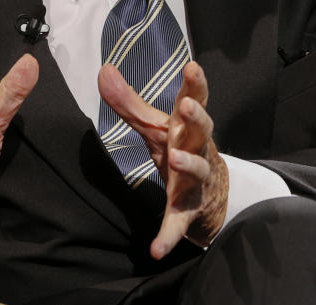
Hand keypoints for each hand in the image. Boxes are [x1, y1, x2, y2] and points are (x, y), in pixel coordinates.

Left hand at [98, 60, 228, 258]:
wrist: (211, 195)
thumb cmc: (181, 149)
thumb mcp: (156, 127)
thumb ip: (129, 102)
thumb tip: (104, 70)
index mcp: (186, 128)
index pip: (194, 100)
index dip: (195, 84)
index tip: (192, 66)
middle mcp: (196, 150)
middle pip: (202, 131)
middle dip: (197, 118)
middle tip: (187, 107)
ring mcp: (195, 181)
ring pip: (197, 171)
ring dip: (188, 165)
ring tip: (174, 159)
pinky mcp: (187, 211)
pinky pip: (179, 223)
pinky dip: (168, 235)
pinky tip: (156, 248)